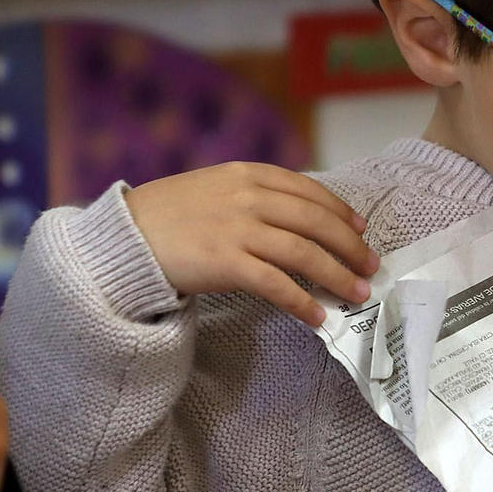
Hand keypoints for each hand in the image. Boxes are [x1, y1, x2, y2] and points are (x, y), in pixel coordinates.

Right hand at [125, 161, 377, 326]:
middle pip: (316, 222)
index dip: (340, 212)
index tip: (360, 229)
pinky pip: (277, 285)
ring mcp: (238, 229)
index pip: (309, 191)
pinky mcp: (226, 263)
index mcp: (248, 174)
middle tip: (370, 266)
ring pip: (304, 253)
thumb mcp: (214, 187)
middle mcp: (248, 197)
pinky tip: (317, 317)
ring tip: (357, 293)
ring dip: (337, 276)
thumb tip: (298, 217)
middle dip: (350, 246)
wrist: (122, 237)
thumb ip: (252, 194)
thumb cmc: (168, 215)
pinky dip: (302, 302)